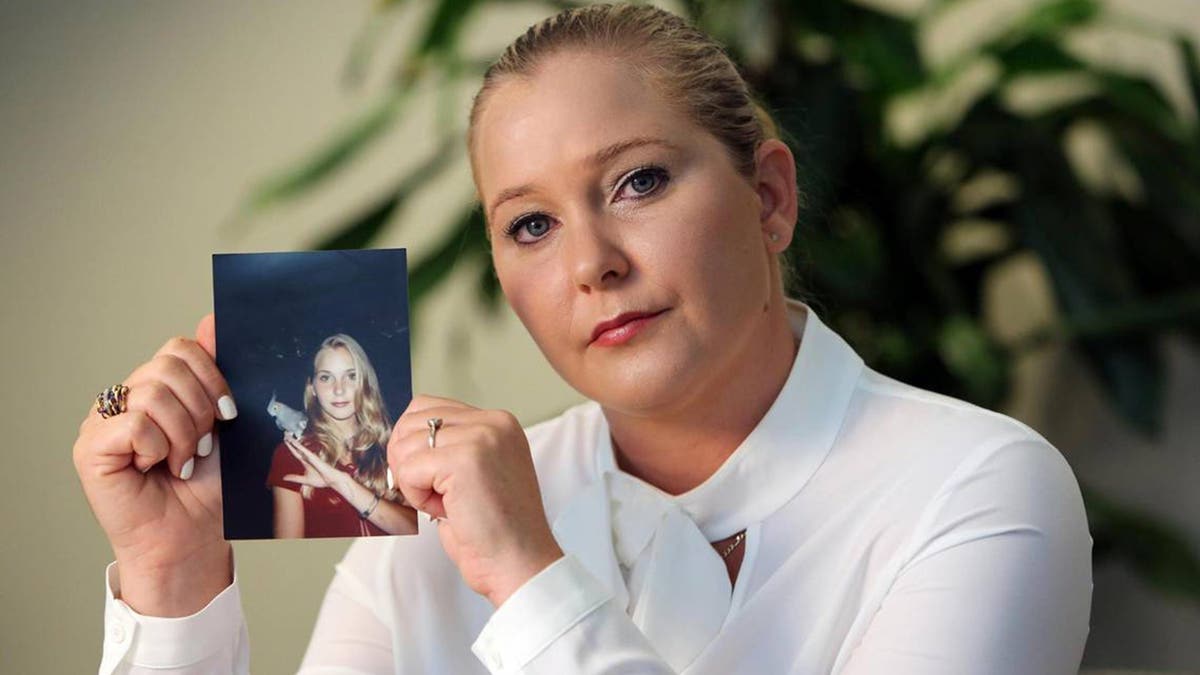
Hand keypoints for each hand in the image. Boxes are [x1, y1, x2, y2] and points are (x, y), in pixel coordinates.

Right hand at [72, 313, 234, 615]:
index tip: (227, 413)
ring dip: (183, 433)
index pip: (180, 348)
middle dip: (200, 408)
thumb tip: (213, 318)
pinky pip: (134, 423)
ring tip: (182, 460)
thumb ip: (215, 372)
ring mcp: (103, 421)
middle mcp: (126, 398)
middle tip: (203, 444)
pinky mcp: (91, 447)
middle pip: (168, 365)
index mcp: (157, 388)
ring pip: (153, 394)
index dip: (211, 375)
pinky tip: (157, 468)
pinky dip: (158, 447)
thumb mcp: (223, 422)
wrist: (194, 536)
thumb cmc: (208, 486)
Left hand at [281, 432, 342, 490]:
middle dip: (290, 441)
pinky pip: (304, 450)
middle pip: (296, 448)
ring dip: (293, 441)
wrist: (331, 481)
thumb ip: (295, 478)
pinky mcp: (312, 457)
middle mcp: (307, 457)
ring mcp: (310, 456)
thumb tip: (284, 478)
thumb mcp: (305, 480)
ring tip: (286, 435)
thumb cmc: (321, 480)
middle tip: (285, 435)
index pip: (296, 453)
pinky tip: (293, 441)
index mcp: (306, 462)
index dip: (290, 447)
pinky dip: (298, 445)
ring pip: (299, 447)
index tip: (285, 441)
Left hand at [388, 395, 562, 606]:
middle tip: (435, 494)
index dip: (413, 445)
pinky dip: (417, 497)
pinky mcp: (465, 460)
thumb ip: (450, 447)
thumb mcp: (476, 473)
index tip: (429, 477)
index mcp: (498, 422)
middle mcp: (493, 422)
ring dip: (415, 482)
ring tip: (447, 504)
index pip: (427, 407)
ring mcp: (481, 437)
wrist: (520, 564)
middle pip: (411, 421)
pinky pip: (409, 470)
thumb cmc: (494, 530)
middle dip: (408, 462)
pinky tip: (446, 511)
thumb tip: (401, 440)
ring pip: (406, 446)